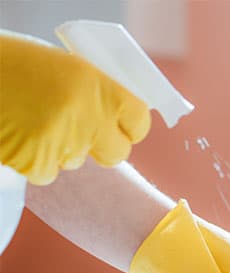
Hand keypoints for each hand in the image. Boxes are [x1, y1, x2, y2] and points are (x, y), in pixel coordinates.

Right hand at [0, 34, 149, 184]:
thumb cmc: (15, 65)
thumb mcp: (66, 68)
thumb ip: (94, 93)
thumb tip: (115, 117)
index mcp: (100, 86)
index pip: (139, 121)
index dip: (130, 127)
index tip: (122, 127)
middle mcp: (88, 116)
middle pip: (117, 152)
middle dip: (102, 147)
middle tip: (82, 133)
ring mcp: (65, 142)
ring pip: (77, 161)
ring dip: (61, 149)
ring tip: (34, 122)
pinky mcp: (37, 161)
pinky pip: (47, 173)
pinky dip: (34, 162)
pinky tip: (18, 137)